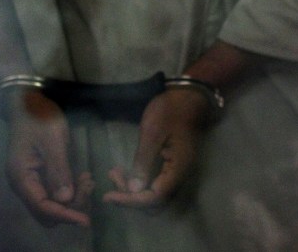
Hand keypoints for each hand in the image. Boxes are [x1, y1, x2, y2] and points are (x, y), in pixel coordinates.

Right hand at [5, 89, 93, 226]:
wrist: (28, 100)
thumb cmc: (39, 116)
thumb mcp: (52, 139)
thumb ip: (58, 169)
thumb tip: (65, 199)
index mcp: (21, 177)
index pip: (42, 206)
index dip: (65, 215)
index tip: (86, 220)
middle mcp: (24, 184)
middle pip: (46, 212)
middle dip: (70, 207)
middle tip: (89, 187)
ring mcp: (31, 180)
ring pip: (52, 204)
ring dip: (72, 199)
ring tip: (88, 180)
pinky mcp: (40, 175)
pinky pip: (55, 192)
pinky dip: (70, 190)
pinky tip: (83, 178)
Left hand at [101, 87, 210, 207]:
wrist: (188, 95)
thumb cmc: (170, 110)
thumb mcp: (153, 132)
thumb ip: (144, 161)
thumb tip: (134, 189)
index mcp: (179, 168)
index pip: (155, 197)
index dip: (132, 200)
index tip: (109, 196)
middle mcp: (181, 175)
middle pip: (155, 201)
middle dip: (131, 195)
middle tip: (112, 180)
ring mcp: (177, 170)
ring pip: (154, 192)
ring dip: (133, 188)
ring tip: (114, 173)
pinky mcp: (172, 165)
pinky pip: (155, 181)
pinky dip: (139, 179)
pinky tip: (124, 170)